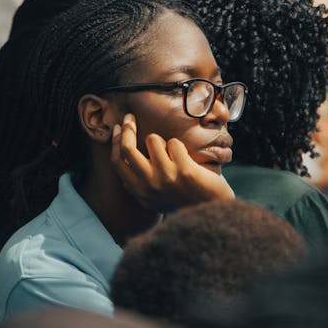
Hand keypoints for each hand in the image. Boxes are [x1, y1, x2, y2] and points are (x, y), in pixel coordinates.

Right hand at [111, 114, 234, 212]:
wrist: (213, 210)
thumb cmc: (185, 203)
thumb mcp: (155, 202)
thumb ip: (139, 189)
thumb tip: (123, 173)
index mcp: (140, 192)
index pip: (117, 162)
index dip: (115, 142)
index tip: (118, 128)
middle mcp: (150, 185)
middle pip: (127, 148)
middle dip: (127, 128)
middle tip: (131, 117)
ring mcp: (167, 177)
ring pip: (153, 140)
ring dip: (163, 141)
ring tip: (173, 153)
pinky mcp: (185, 170)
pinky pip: (174, 143)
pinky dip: (180, 146)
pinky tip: (187, 158)